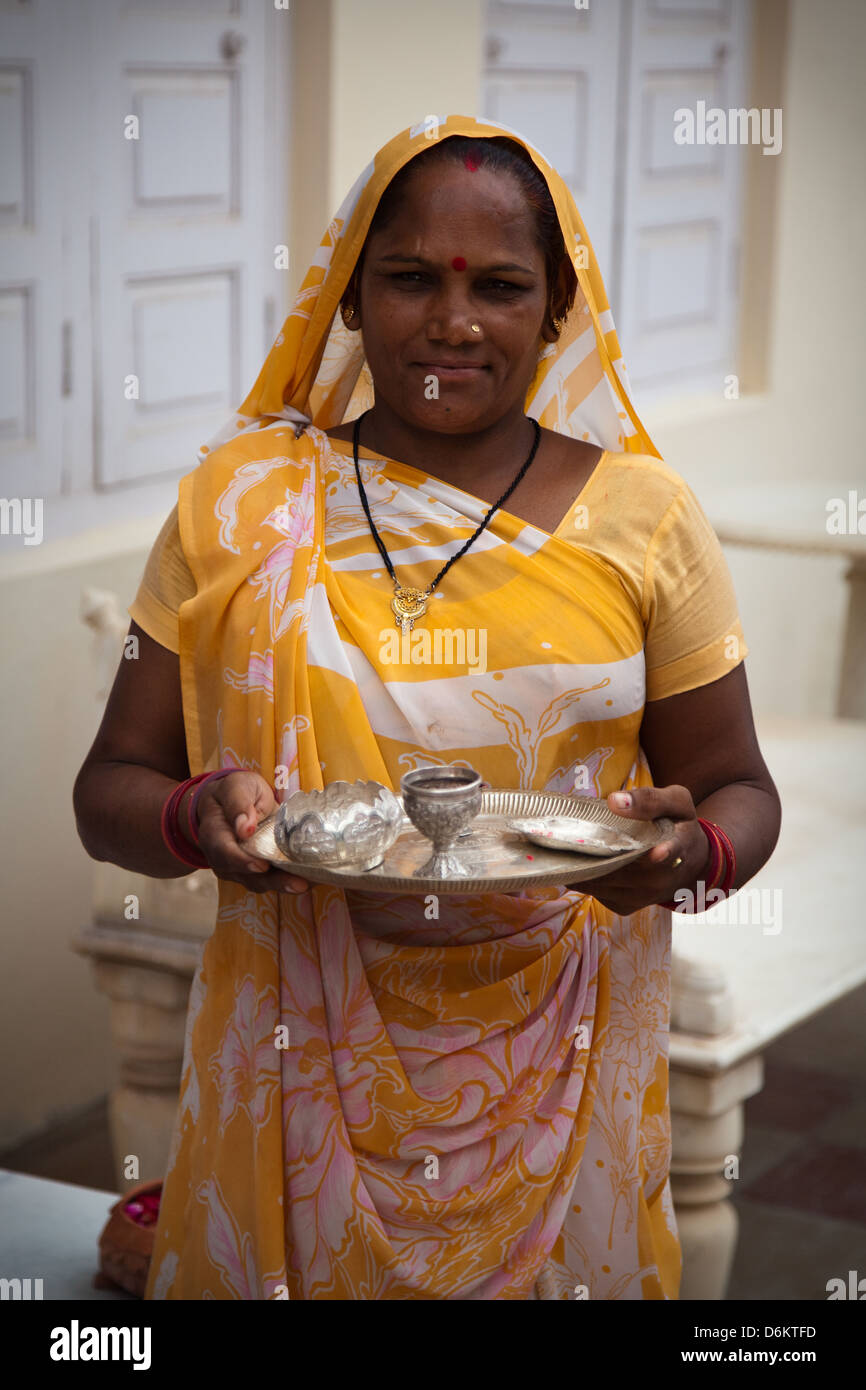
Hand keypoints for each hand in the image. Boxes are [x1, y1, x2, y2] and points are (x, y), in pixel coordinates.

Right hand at [191, 770, 309, 895]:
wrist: (233, 801)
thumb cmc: (234, 791)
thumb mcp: (236, 786)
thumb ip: (238, 803)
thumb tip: (244, 827)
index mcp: (214, 832)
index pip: (224, 851)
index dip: (242, 861)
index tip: (261, 866)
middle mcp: (222, 856)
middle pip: (244, 874)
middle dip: (272, 881)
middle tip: (298, 884)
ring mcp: (237, 867)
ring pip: (258, 882)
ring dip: (283, 885)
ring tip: (307, 885)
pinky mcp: (254, 870)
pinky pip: (269, 879)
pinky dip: (288, 880)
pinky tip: (310, 880)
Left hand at [569, 784, 708, 915]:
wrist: (689, 863)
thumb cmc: (678, 825)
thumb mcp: (676, 802)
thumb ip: (650, 799)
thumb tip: (614, 800)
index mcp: (678, 846)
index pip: (671, 851)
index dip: (662, 853)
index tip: (656, 852)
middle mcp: (661, 878)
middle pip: (623, 867)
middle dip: (597, 853)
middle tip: (569, 839)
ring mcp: (643, 895)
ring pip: (604, 882)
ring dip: (584, 866)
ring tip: (568, 849)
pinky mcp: (627, 906)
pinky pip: (597, 892)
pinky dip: (586, 877)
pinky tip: (582, 861)